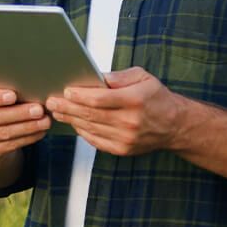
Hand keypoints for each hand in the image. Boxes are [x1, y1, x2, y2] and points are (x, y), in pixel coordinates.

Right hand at [0, 83, 50, 160]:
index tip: (13, 96)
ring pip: (5, 133)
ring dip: (28, 127)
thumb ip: (0, 86)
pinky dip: (28, 138)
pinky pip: (11, 145)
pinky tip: (40, 132)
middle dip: (20, 114)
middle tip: (39, 109)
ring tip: (45, 121)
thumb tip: (26, 83)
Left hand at [45, 67, 191, 156]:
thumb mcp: (143, 78)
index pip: (99, 99)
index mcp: (135, 101)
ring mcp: (126, 138)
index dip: (79, 96)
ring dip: (70, 119)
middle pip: (90, 115)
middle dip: (67, 107)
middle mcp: (130, 122)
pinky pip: (95, 140)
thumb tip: (95, 77)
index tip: (66, 90)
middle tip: (51, 101)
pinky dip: (82, 131)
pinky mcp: (122, 149)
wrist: (174, 125)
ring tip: (58, 110)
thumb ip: (118, 77)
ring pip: (90, 128)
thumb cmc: (157, 98)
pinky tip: (74, 122)